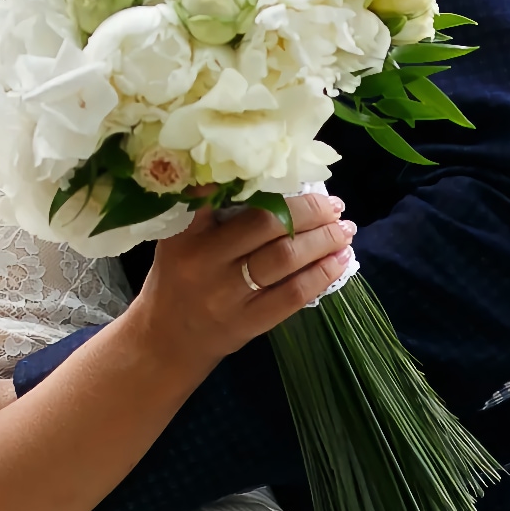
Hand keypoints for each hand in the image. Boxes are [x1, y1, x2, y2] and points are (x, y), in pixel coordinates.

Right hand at [129, 193, 355, 372]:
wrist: (165, 339)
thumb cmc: (177, 278)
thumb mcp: (178, 239)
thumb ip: (211, 213)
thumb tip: (275, 185)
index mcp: (186, 233)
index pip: (221, 197)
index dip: (260, 181)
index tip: (293, 171)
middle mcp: (205, 261)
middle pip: (267, 225)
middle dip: (309, 211)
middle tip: (333, 205)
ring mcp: (228, 295)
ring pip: (285, 259)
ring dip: (323, 240)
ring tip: (344, 230)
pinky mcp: (247, 322)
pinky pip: (292, 295)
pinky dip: (321, 275)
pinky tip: (340, 262)